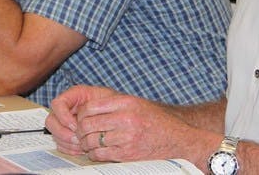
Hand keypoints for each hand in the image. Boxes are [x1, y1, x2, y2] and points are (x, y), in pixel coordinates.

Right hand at [47, 85, 118, 155]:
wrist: (118, 113)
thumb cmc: (113, 104)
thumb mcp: (107, 99)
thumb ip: (97, 105)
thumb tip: (83, 120)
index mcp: (72, 96)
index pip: (57, 104)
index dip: (63, 116)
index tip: (75, 125)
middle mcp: (65, 109)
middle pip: (51, 121)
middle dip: (63, 133)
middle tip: (78, 139)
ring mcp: (64, 123)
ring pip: (54, 134)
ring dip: (67, 142)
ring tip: (82, 145)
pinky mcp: (66, 135)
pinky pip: (60, 144)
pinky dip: (69, 149)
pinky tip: (81, 149)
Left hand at [49, 85, 205, 162]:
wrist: (179, 139)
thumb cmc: (157, 120)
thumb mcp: (137, 104)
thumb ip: (115, 104)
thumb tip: (89, 108)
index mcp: (126, 102)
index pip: (91, 106)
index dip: (81, 113)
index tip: (81, 118)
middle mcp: (126, 118)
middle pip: (88, 123)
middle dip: (80, 130)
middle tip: (81, 133)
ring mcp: (126, 137)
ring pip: (91, 140)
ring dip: (86, 143)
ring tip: (88, 143)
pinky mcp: (127, 154)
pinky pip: (100, 155)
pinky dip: (94, 154)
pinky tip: (97, 152)